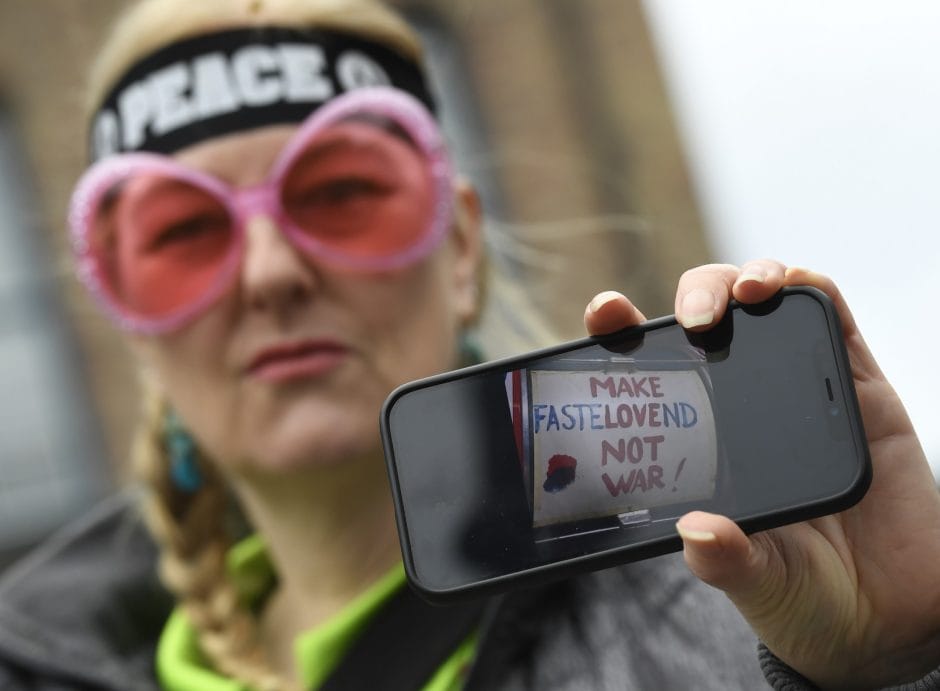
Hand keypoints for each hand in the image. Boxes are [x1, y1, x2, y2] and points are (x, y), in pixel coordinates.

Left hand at [583, 261, 939, 688]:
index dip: (622, 333)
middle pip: (706, 320)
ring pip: (763, 305)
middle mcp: (742, 405)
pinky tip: (789, 291)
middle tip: (691, 321)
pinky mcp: (855, 386)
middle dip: (694, 295)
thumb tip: (696, 533)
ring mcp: (797, 388)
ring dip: (747, 278)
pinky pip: (831, 318)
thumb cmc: (804, 595)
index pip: (650, 372)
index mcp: (700, 442)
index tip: (604, 313)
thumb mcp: (755, 582)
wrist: (890, 616)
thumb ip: (725, 561)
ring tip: (744, 294)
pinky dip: (807, 290)